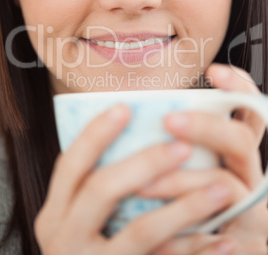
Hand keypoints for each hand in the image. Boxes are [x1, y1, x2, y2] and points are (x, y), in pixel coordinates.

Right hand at [34, 103, 233, 254]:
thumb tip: (129, 138)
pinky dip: (195, 250)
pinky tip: (222, 240)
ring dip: (185, 208)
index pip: (71, 165)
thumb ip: (89, 188)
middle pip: (102, 189)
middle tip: (183, 146)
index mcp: (55, 215)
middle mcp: (64, 240)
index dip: (96, 133)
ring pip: (141, 230)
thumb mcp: (74, 220)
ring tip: (219, 190)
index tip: (125, 108)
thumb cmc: (86, 246)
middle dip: (145, 162)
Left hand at [138, 64, 267, 253]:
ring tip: (144, 186)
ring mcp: (249, 207)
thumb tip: (126, 110)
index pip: (248, 110)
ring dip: (182, 181)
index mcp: (233, 151)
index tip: (213, 72)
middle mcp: (246, 173)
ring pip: (224, 183)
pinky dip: (184, 233)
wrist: (197, 253)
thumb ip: (164, 142)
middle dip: (206, 127)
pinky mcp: (243, 243)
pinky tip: (157, 240)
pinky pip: (214, 234)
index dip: (238, 87)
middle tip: (170, 120)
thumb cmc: (180, 204)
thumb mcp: (177, 167)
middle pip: (241, 139)